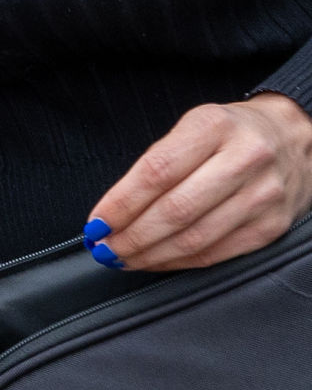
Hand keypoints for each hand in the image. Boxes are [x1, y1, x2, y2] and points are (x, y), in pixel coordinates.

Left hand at [86, 93, 311, 270]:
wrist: (295, 140)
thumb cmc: (230, 134)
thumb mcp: (194, 128)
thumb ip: (157, 163)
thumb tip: (113, 210)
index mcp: (214, 126)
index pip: (157, 171)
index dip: (121, 203)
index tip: (96, 222)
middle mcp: (245, 159)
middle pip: (176, 210)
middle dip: (131, 236)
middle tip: (104, 248)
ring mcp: (263, 196)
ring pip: (195, 238)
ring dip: (150, 255)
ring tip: (122, 258)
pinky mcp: (272, 227)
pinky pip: (217, 253)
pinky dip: (179, 262)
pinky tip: (156, 261)